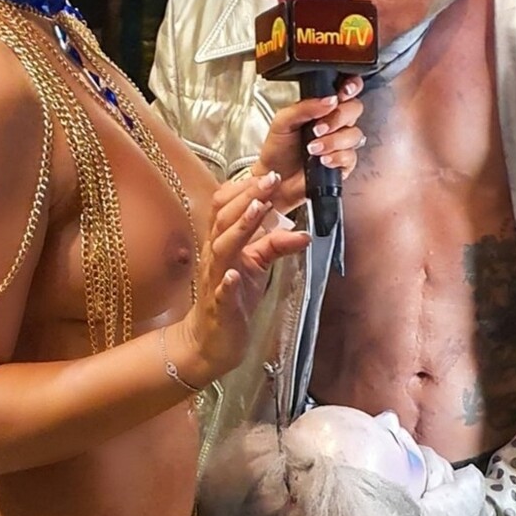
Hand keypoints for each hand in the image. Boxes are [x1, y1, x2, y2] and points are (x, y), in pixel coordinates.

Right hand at [169, 172, 309, 385]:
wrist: (212, 340)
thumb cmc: (233, 297)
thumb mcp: (257, 266)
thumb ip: (275, 245)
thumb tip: (303, 232)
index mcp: (221, 242)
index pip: (224, 207)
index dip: (244, 189)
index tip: (269, 174)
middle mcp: (214, 257)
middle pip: (223, 219)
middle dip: (247, 197)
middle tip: (270, 179)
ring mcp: (214, 281)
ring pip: (221, 248)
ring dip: (240, 227)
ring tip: (258, 209)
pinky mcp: (219, 308)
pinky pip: (220, 292)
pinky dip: (227, 282)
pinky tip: (234, 274)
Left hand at [251, 78, 365, 211]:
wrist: (274, 179)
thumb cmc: (277, 150)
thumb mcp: (283, 121)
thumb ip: (304, 107)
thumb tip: (328, 100)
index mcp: (322, 107)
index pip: (346, 89)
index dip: (351, 87)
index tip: (342, 93)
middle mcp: (334, 123)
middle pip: (355, 109)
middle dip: (338, 117)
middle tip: (318, 128)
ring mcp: (340, 143)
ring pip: (354, 134)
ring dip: (333, 141)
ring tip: (313, 148)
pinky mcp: (343, 163)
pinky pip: (351, 156)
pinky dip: (336, 157)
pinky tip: (322, 160)